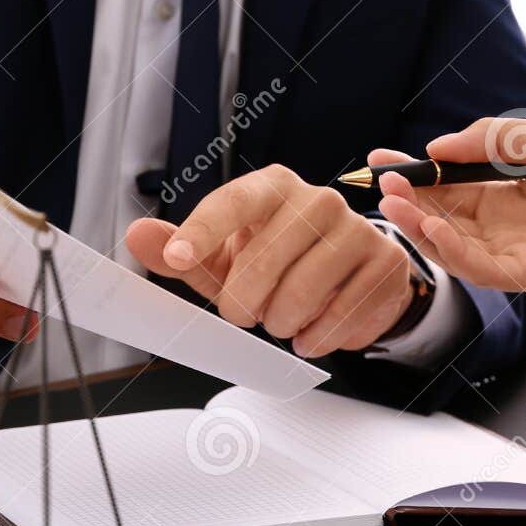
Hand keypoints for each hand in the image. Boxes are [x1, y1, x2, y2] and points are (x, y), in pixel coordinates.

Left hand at [125, 164, 414, 357]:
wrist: (348, 269)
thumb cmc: (277, 258)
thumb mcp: (225, 256)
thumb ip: (181, 250)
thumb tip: (139, 237)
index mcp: (272, 187)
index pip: (232, 203)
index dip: (202, 232)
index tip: (179, 258)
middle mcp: (317, 199)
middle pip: (262, 262)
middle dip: (243, 304)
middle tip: (246, 313)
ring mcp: (357, 229)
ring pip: (301, 296)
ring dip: (281, 325)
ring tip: (282, 321)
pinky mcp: (386, 263)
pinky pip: (340, 318)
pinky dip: (318, 338)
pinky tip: (313, 330)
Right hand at [374, 117, 525, 293]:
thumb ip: (492, 140)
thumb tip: (437, 148)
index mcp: (512, 191)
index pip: (449, 185)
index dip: (414, 173)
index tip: (380, 157)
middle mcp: (510, 226)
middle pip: (443, 217)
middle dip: (409, 200)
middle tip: (383, 180)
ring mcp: (521, 253)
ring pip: (454, 247)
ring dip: (419, 226)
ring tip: (394, 201)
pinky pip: (481, 268)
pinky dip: (450, 249)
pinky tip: (430, 226)